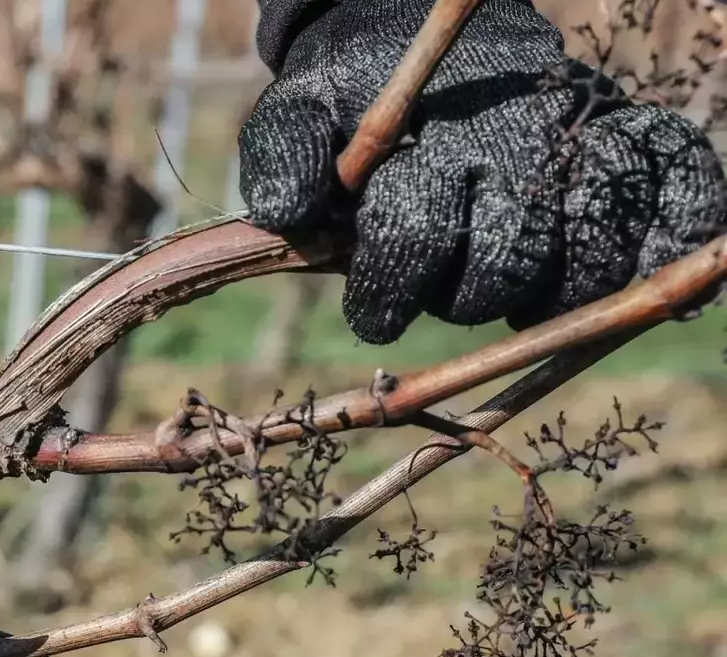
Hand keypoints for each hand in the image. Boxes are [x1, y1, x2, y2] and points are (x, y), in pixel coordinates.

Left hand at [238, 0, 726, 343]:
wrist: (416, 24)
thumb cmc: (356, 91)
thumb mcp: (300, 110)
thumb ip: (285, 157)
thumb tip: (292, 215)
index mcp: (436, 130)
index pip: (417, 235)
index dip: (386, 294)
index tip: (373, 315)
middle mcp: (522, 131)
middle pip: (506, 262)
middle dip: (463, 299)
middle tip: (445, 293)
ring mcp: (585, 130)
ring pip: (592, 254)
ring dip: (555, 298)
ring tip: (518, 296)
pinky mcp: (632, 131)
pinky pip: (684, 184)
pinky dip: (675, 238)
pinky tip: (647, 277)